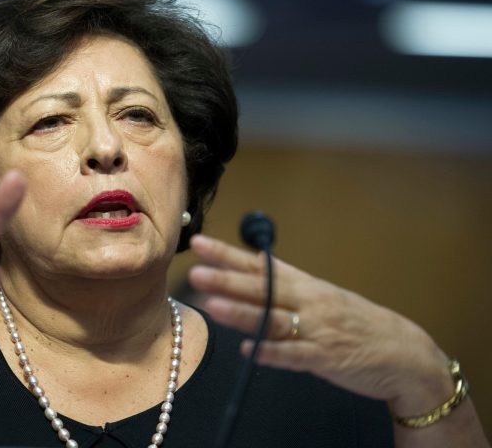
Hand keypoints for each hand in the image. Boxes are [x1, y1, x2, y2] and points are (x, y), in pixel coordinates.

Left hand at [188, 234, 452, 414]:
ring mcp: (318, 329)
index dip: (228, 254)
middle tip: (195, 272)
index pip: (259, 265)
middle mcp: (309, 302)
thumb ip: (286, 284)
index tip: (199, 243)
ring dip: (243, 313)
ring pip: (274, 319)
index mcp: (305, 285)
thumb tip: (247, 267)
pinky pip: (295, 355)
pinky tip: (247, 350)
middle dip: (227, 280)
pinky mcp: (328, 358)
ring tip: (213, 306)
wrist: (404, 352)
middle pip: (262, 288)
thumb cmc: (356, 322)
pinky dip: (271, 353)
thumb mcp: (322, 296)